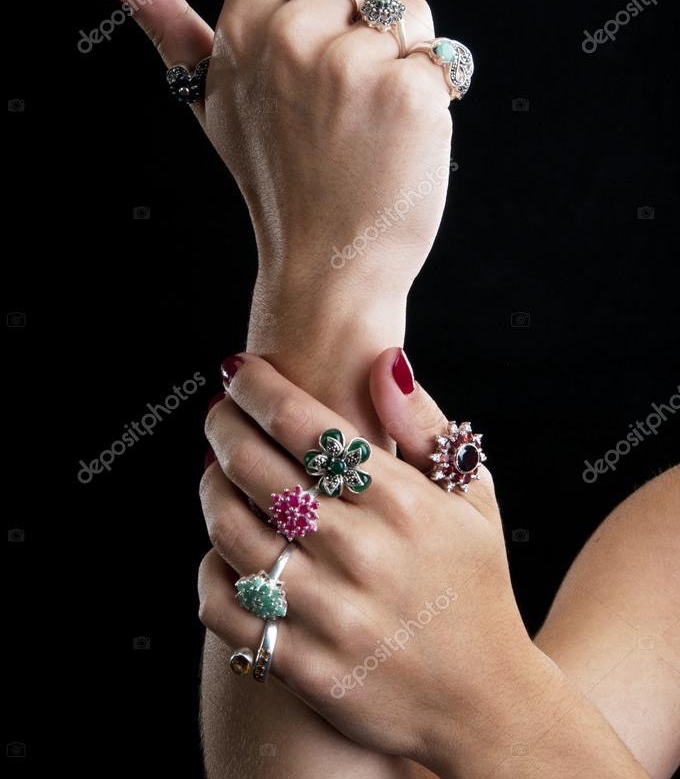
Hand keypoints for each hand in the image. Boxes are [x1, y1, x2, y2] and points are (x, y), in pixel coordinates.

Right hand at [94, 0, 454, 314]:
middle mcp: (288, 40)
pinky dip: (435, 87)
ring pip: (409, 2)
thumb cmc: (275, 182)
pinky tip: (404, 136)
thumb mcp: (212, 106)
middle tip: (360, 69)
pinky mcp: (406, 89)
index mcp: (243, 36)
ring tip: (373, 113)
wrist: (327, 265)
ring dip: (407, 46)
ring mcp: (348, 64)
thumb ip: (172, 33)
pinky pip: (440, 51)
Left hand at [198, 352, 580, 777]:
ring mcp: (329, 612)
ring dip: (210, 490)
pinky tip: (222, 550)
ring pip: (231, 532)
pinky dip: (210, 570)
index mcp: (402, 502)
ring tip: (214, 472)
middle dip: (223, 426)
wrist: (485, 702)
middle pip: (256, 470)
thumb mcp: (474, 495)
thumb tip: (385, 361)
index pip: (305, 425)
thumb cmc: (474, 584)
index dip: (258, 389)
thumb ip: (425, 425)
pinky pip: (225, 606)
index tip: (237, 370)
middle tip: (217, 412)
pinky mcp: (303, 664)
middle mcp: (361, 553)